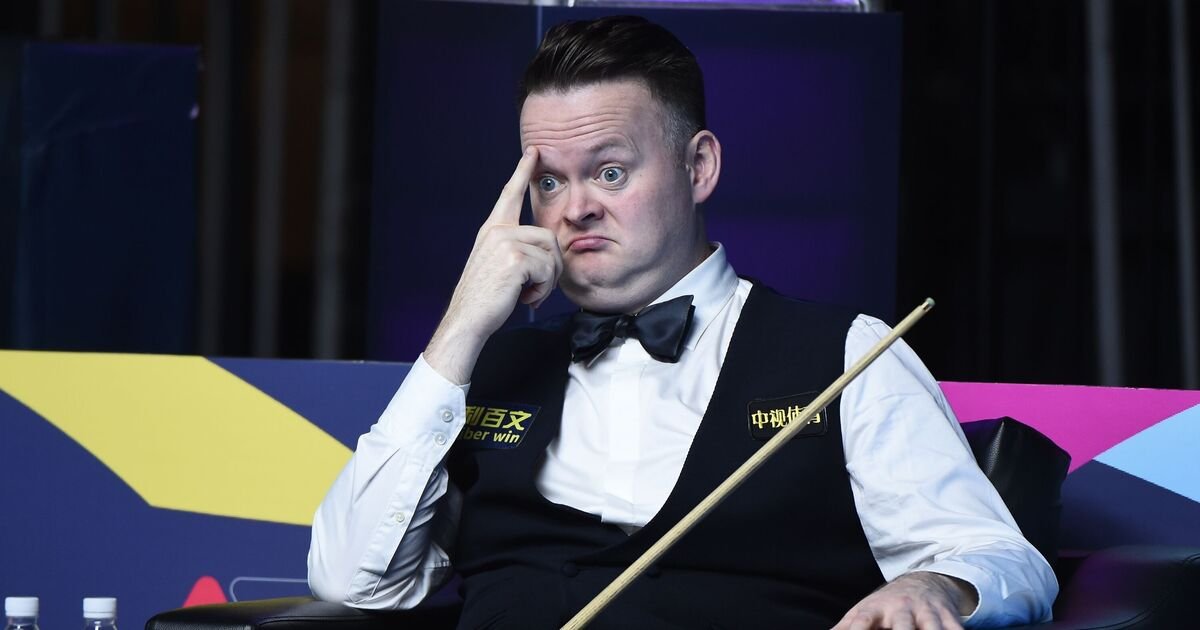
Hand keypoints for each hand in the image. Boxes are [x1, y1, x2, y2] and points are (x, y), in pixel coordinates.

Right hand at [424, 147, 562, 383]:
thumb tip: (549, 251)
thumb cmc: (486, 299)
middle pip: (549, 235)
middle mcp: (497, 231)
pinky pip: (548, 269)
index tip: (534, 151)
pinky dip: (543, 290)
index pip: (510, 194)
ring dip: (548, 280)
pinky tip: (523, 297)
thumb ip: (517, 250)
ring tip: (527, 293)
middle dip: (553, 266)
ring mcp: (505, 242)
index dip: (523, 171)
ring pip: (551, 253)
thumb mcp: (499, 266)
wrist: (467, 320)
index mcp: (492, 230)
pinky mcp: (515, 258)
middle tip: (538, 288)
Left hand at [832, 572, 975, 629]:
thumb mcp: (864, 611)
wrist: (923, 582)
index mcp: (876, 609)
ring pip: (932, 628)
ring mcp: (926, 611)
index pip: (863, 621)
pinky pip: (955, 628)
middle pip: (902, 626)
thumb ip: (846, 627)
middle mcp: (902, 609)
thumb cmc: (886, 605)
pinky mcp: (948, 616)